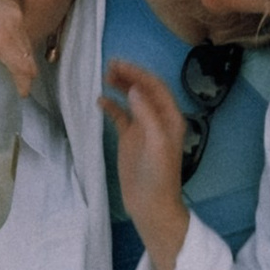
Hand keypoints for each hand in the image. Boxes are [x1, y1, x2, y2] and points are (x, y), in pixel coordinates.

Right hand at [101, 59, 191, 269]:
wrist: (151, 205)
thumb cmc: (158, 176)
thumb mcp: (156, 143)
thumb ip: (146, 115)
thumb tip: (134, 90)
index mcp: (170, 118)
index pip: (155, 87)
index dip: (139, 74)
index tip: (120, 65)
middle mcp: (157, 119)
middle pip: (143, 90)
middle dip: (129, 75)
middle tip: (109, 65)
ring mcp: (142, 129)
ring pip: (132, 100)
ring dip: (120, 86)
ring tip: (105, 75)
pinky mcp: (129, 139)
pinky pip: (120, 117)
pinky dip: (111, 106)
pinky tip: (100, 100)